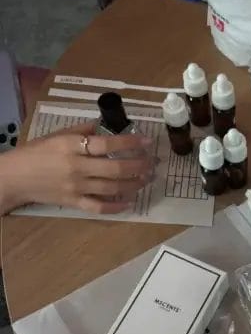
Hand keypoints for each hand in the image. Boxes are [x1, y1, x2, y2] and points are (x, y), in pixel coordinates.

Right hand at [0, 123, 153, 215]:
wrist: (15, 177)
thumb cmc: (36, 152)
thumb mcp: (57, 135)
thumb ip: (81, 131)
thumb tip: (104, 126)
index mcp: (72, 147)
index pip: (107, 144)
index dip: (130, 142)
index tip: (147, 141)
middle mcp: (77, 167)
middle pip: (115, 168)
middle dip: (138, 165)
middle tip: (152, 163)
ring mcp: (77, 187)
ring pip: (112, 188)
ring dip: (134, 184)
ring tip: (146, 179)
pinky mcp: (74, 203)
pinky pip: (100, 207)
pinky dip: (117, 206)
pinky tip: (130, 202)